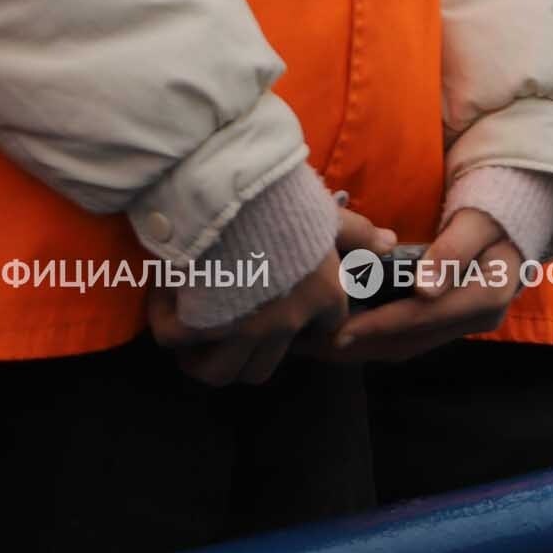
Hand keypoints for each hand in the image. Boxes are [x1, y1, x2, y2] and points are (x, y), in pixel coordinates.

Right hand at [144, 210, 393, 386]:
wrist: (233, 181)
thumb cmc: (284, 193)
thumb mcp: (326, 211)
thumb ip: (355, 233)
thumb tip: (387, 244)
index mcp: (323, 296)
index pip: (324, 332)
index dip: (303, 324)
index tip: (280, 308)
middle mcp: (286, 322)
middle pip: (264, 367)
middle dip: (246, 353)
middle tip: (229, 327)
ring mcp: (241, 329)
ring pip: (222, 372)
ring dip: (205, 356)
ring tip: (194, 333)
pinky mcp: (199, 323)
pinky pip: (177, 343)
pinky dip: (168, 327)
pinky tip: (165, 303)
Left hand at [316, 207, 526, 363]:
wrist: (512, 217)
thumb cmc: (493, 210)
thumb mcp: (478, 220)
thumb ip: (453, 251)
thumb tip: (424, 288)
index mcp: (489, 296)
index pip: (425, 316)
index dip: (381, 325)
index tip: (340, 330)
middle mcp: (478, 319)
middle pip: (411, 340)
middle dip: (360, 344)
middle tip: (314, 343)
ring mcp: (464, 325)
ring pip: (406, 346)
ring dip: (362, 347)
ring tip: (318, 343)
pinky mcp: (449, 323)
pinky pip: (408, 338)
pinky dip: (374, 338)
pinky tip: (342, 333)